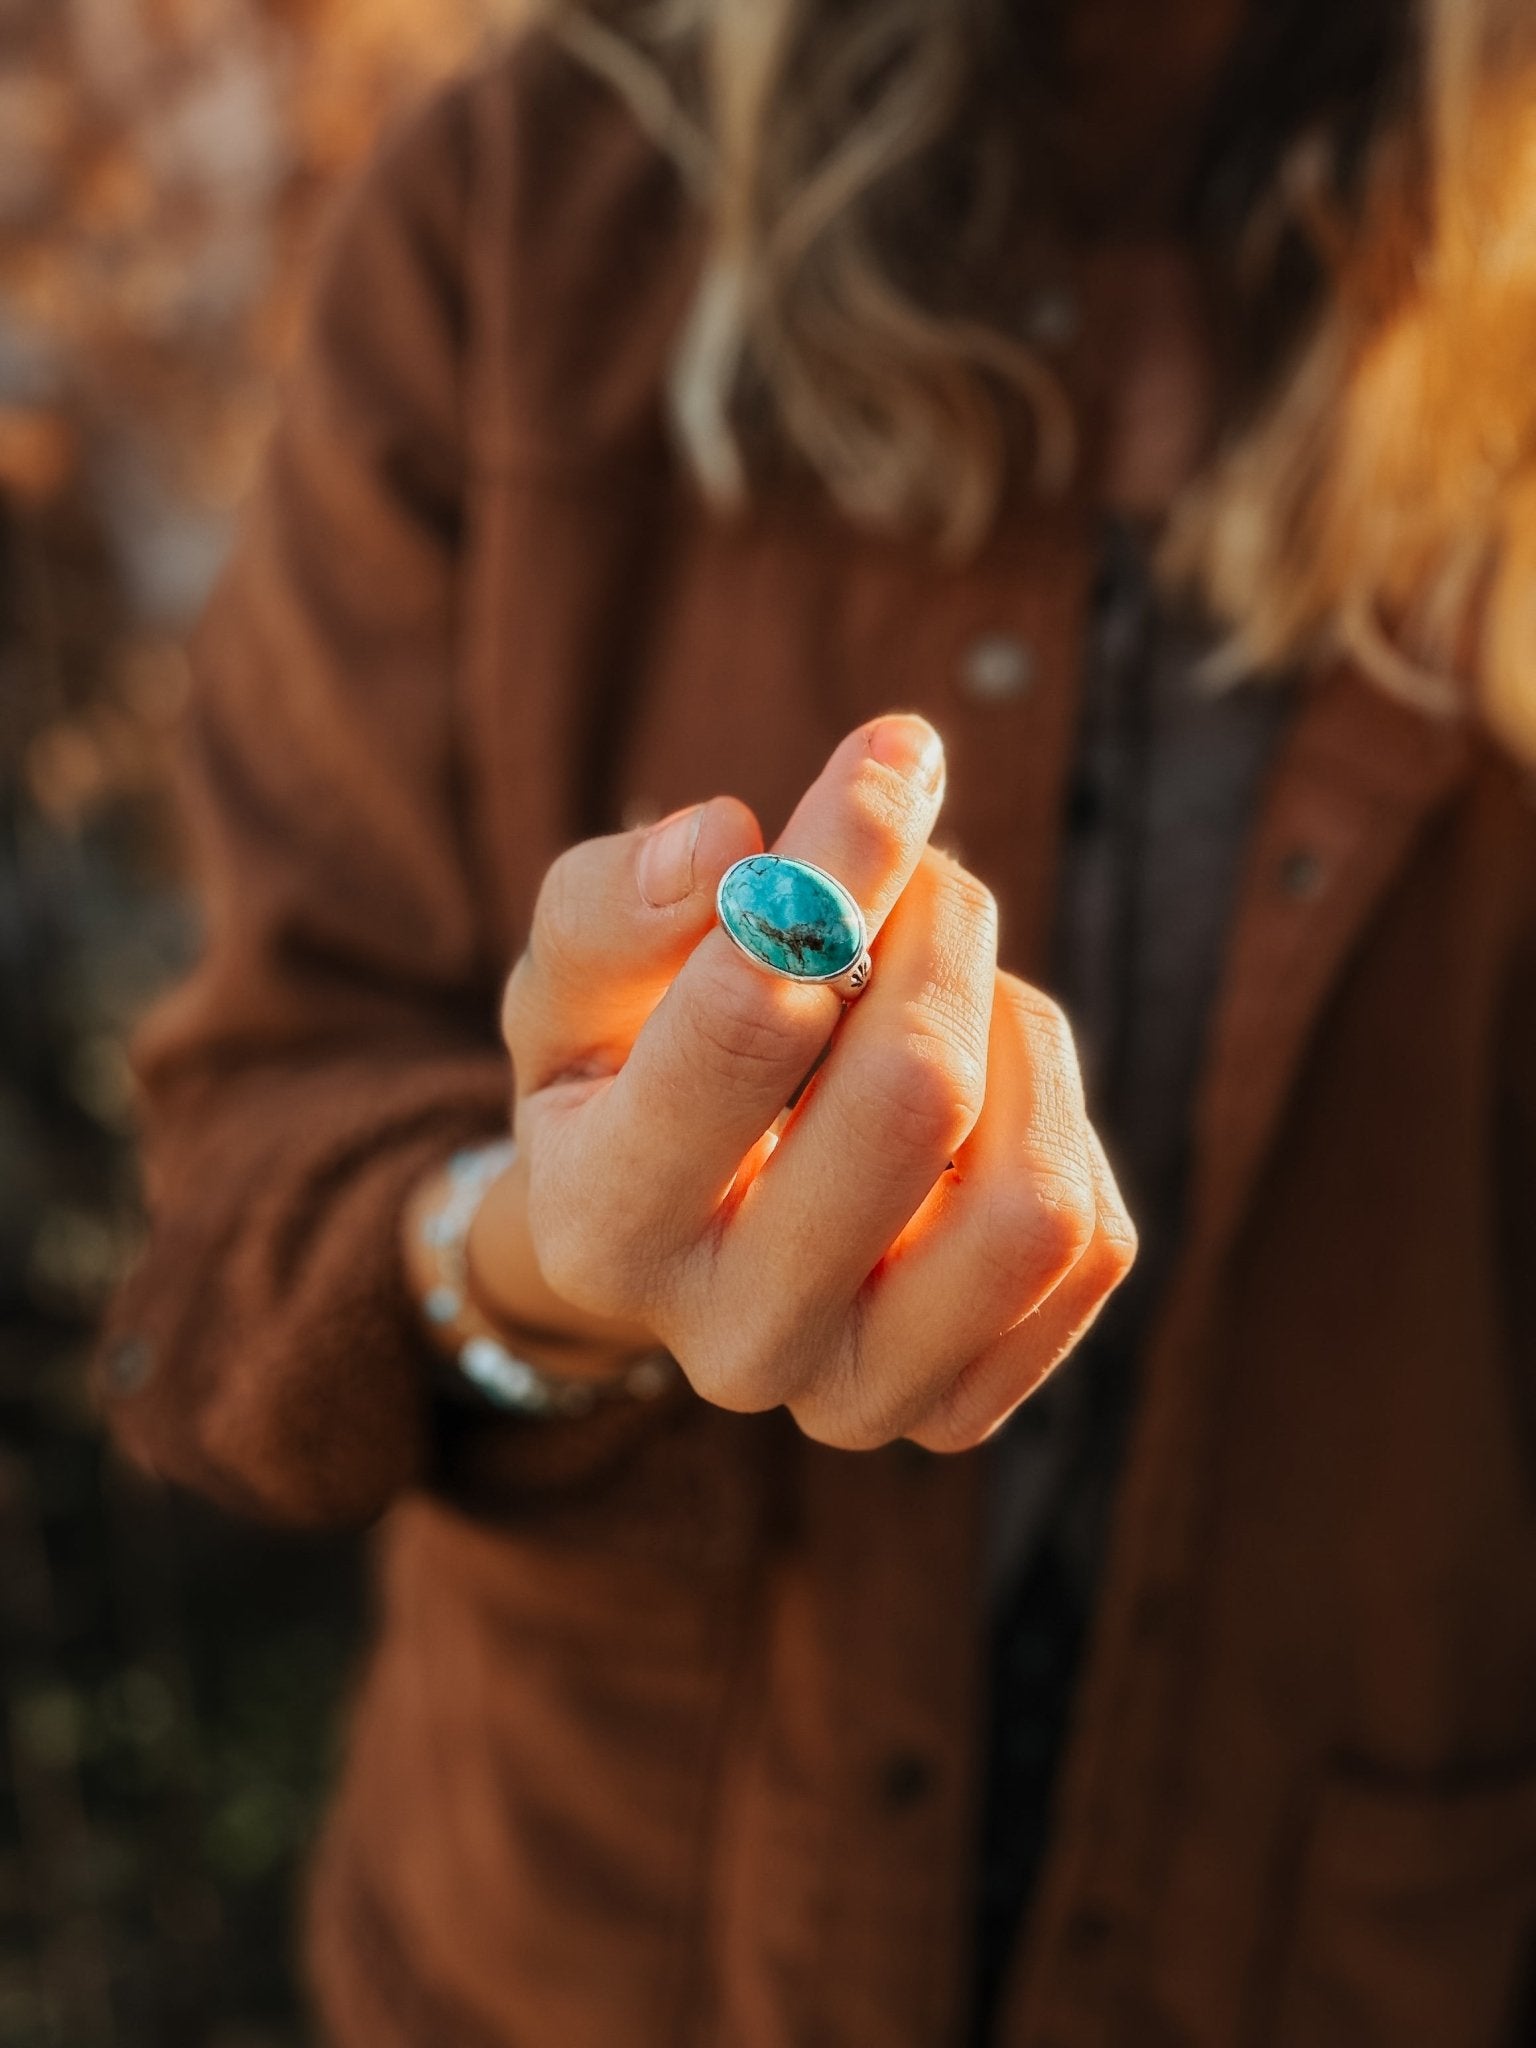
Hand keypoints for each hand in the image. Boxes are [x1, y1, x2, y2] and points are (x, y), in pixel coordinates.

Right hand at [480, 714, 1135, 1451]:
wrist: (671, 1234)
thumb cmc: (625, 1072)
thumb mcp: (574, 980)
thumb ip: (617, 902)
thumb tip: (727, 844)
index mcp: (604, 1225)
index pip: (753, 1017)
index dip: (840, 864)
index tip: (893, 759)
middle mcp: (731, 1342)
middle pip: (915, 1093)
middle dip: (939, 935)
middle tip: (923, 874)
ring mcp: (858, 1395)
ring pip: (1032, 1194)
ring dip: (1013, 1034)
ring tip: (953, 987)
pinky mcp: (967, 1404)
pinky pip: (1093, 1239)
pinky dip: (1057, 1123)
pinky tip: (983, 1093)